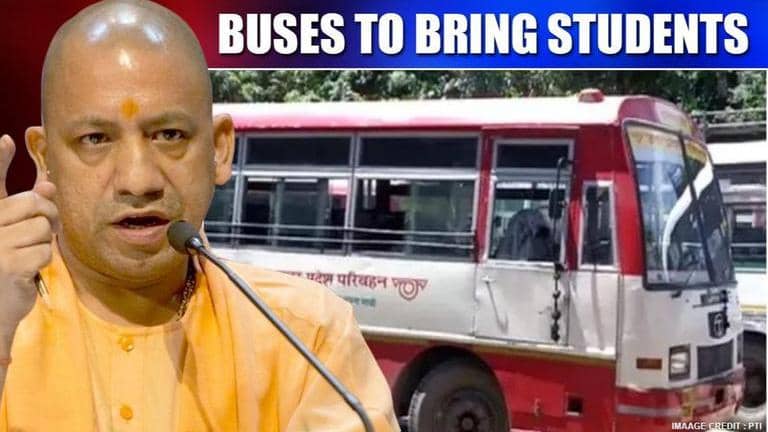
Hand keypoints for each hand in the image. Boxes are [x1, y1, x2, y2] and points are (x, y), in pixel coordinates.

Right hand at [0, 134, 57, 333]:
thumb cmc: (4, 270)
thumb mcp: (13, 237)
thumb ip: (27, 211)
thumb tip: (48, 185)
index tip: (7, 140)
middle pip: (34, 203)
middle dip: (46, 217)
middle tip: (38, 235)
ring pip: (43, 227)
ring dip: (43, 244)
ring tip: (25, 258)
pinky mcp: (9, 263)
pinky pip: (45, 250)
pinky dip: (42, 262)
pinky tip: (25, 273)